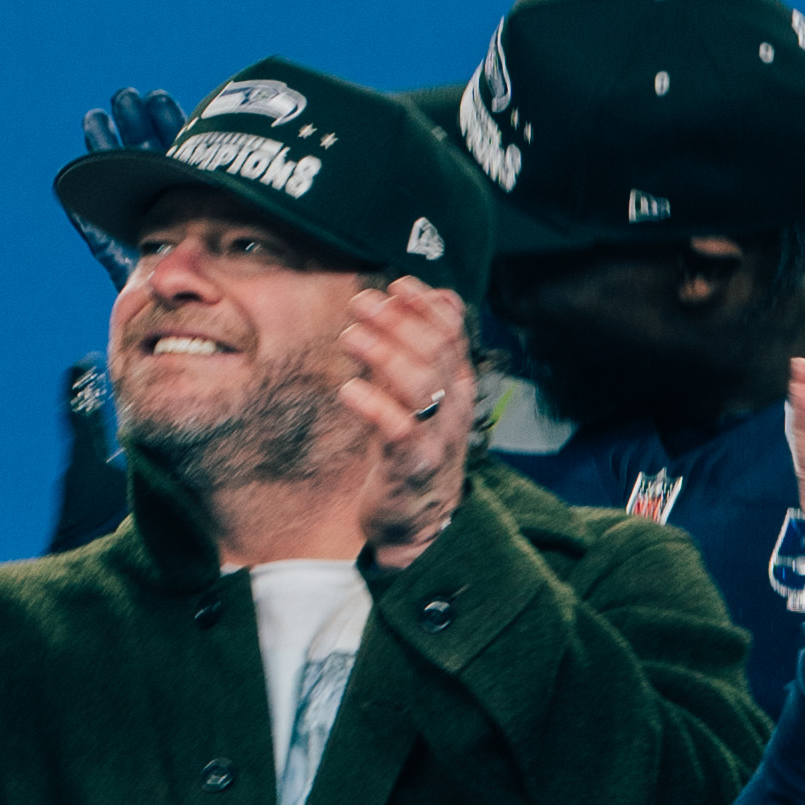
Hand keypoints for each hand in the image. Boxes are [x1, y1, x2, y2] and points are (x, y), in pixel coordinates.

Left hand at [332, 277, 473, 572]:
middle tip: (360, 303)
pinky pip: (398, 430)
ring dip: (382, 354)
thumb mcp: (419, 394)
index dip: (424, 305)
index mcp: (456, 385)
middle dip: (397, 320)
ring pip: (420, 384)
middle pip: (435, 350)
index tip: (395, 285)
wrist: (417, 520)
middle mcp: (453, 407)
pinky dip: (373, 405)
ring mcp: (436, 436)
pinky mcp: (411, 465)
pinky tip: (348, 389)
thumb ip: (418, 348)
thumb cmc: (412, 446)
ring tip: (350, 337)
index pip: (452, 333)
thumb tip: (430, 293)